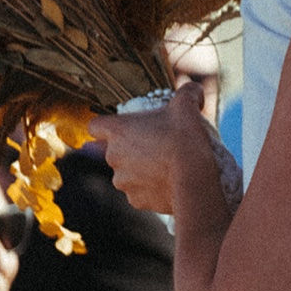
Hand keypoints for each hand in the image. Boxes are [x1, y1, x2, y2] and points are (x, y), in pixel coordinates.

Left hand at [89, 83, 210, 214]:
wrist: (195, 181)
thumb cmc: (185, 140)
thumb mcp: (188, 106)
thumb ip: (187, 93)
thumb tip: (193, 90)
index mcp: (119, 131)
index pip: (96, 126)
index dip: (109, 126)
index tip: (126, 127)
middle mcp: (113, 157)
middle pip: (115, 150)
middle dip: (134, 148)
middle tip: (160, 144)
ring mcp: (123, 181)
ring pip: (128, 173)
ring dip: (143, 169)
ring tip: (169, 165)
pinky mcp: (136, 201)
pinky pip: (140, 192)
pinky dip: (152, 188)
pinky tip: (171, 182)